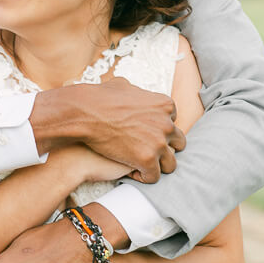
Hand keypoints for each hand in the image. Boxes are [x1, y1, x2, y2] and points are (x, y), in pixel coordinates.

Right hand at [65, 77, 185, 181]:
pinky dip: (143, 176)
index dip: (159, 131)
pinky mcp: (147, 159)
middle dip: (165, 148)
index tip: (145, 135)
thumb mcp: (124, 86)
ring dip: (157, 165)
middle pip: (178, 143)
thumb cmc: (99, 99)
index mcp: (165, 105)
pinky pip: (153, 176)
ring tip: (141, 164)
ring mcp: (159, 143)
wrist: (85, 113)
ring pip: (170, 164)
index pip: (173, 123)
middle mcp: (167, 124)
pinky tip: (130, 171)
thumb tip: (134, 93)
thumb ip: (138, 93)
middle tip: (147, 151)